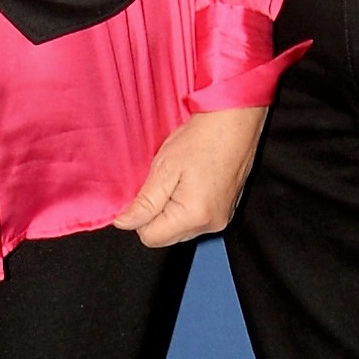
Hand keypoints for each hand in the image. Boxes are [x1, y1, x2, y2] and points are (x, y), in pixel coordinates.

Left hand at [114, 108, 266, 248]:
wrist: (234, 120)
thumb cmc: (202, 138)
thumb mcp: (164, 168)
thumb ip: (143, 202)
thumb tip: (123, 223)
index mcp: (194, 216)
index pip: (150, 237)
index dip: (139, 217)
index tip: (142, 192)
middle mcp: (211, 224)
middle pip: (166, 236)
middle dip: (156, 214)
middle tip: (161, 182)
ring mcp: (221, 218)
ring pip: (180, 229)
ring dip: (171, 210)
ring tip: (178, 179)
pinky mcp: (226, 210)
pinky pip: (196, 220)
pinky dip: (187, 206)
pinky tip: (190, 181)